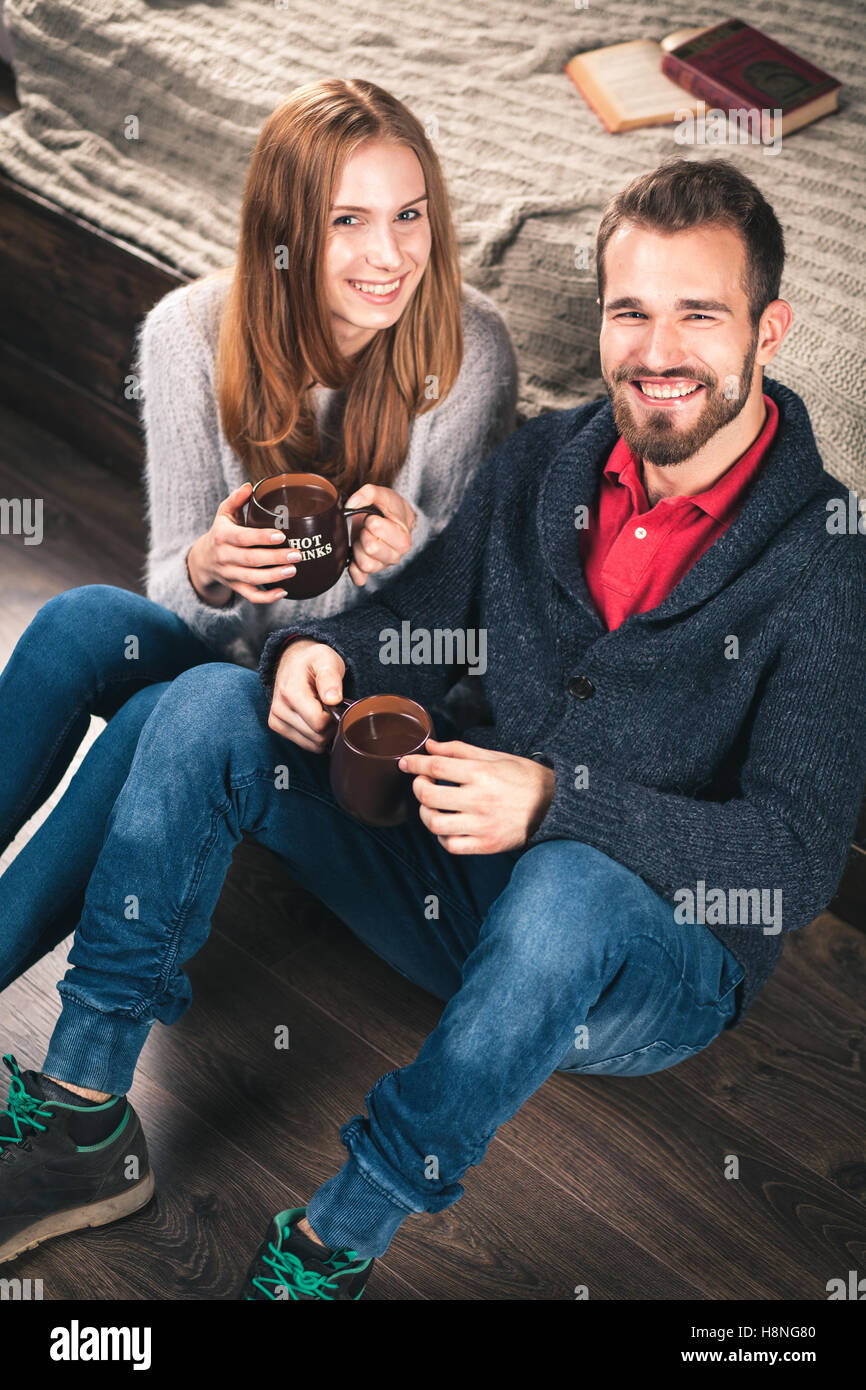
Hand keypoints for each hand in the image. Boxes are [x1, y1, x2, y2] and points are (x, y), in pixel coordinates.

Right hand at [187, 482, 302, 606]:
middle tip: (297, 554)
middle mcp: (224, 556)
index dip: (261, 537)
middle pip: (250, 560)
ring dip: (274, 577)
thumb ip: (236, 499)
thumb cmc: (221, 532)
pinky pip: (250, 596)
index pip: (242, 537)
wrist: (204, 560)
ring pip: (252, 579)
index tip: (281, 535)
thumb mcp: (224, 513)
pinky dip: (266, 598)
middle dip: (275, 558)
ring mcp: (230, 574)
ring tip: (293, 570)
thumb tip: (249, 486)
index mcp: (222, 535)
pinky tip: (284, 592)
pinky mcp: (235, 587)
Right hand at [268, 638, 345, 752]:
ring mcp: (276, 720)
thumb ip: (330, 678)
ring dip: (323, 732)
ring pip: (312, 745)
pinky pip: (305, 744)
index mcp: (290, 693)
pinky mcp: (277, 727)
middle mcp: (279, 709)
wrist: (293, 660)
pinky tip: (314, 718)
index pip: (320, 723)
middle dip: (330, 725)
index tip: (336, 702)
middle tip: (331, 706)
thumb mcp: (326, 660)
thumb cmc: (313, 661)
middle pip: (317, 737)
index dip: (334, 716)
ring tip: (322, 710)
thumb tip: (333, 700)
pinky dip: (315, 735)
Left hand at [344, 484, 414, 586]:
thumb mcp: (383, 495)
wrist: (392, 520)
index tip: (373, 518)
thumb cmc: (389, 509)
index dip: (372, 522)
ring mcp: (383, 565)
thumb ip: (368, 493)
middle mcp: (396, 556)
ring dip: (358, 548)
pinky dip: (354, 569)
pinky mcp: (370, 573)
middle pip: (371, 549)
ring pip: (364, 564)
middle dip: (364, 534)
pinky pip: (359, 579)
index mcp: (403, 539)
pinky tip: (353, 556)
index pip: (379, 532)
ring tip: (362, 539)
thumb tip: (351, 504)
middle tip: (366, 528)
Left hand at [399, 739, 555, 853]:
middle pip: (429, 796)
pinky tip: (448, 826)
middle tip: (422, 783)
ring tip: (432, 807)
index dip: (415, 764)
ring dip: (425, 814)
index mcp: (482, 774)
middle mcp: (480, 799)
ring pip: (435, 823)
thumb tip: (431, 746)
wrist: (554, 806)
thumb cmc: (524, 778)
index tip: (406, 763)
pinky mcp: (486, 845)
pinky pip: (451, 845)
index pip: (436, 767)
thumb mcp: (495, 757)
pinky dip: (442, 837)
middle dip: (417, 787)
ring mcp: (482, 825)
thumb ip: (460, 751)